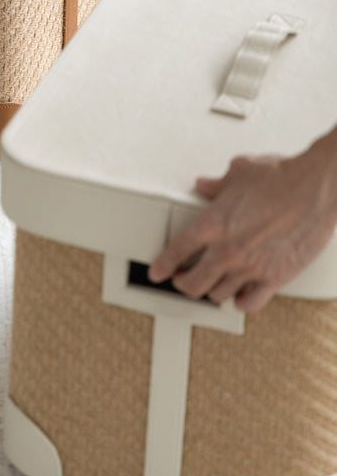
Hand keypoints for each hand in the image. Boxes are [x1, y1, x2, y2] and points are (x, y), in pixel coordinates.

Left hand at [148, 135, 336, 312]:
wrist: (319, 185)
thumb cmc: (282, 176)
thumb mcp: (240, 172)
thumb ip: (217, 184)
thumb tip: (205, 185)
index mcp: (212, 223)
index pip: (174, 252)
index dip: (161, 266)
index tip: (157, 272)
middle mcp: (227, 250)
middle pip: (191, 284)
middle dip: (183, 283)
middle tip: (183, 279)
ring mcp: (251, 267)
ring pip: (218, 295)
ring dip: (212, 291)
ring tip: (212, 285)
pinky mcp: (275, 278)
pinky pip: (249, 304)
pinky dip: (241, 302)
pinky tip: (240, 295)